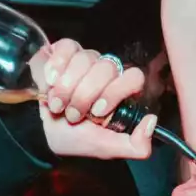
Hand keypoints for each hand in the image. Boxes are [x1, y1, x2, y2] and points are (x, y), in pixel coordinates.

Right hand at [29, 40, 155, 160]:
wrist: (43, 132)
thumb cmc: (77, 139)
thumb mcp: (107, 148)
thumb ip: (136, 146)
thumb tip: (152, 120)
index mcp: (121, 92)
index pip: (134, 77)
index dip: (115, 92)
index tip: (97, 111)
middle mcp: (107, 73)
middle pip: (107, 68)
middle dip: (84, 96)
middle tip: (73, 115)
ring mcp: (86, 59)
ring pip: (85, 58)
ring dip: (66, 87)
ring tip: (57, 105)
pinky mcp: (64, 51)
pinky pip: (67, 46)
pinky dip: (56, 65)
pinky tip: (50, 82)